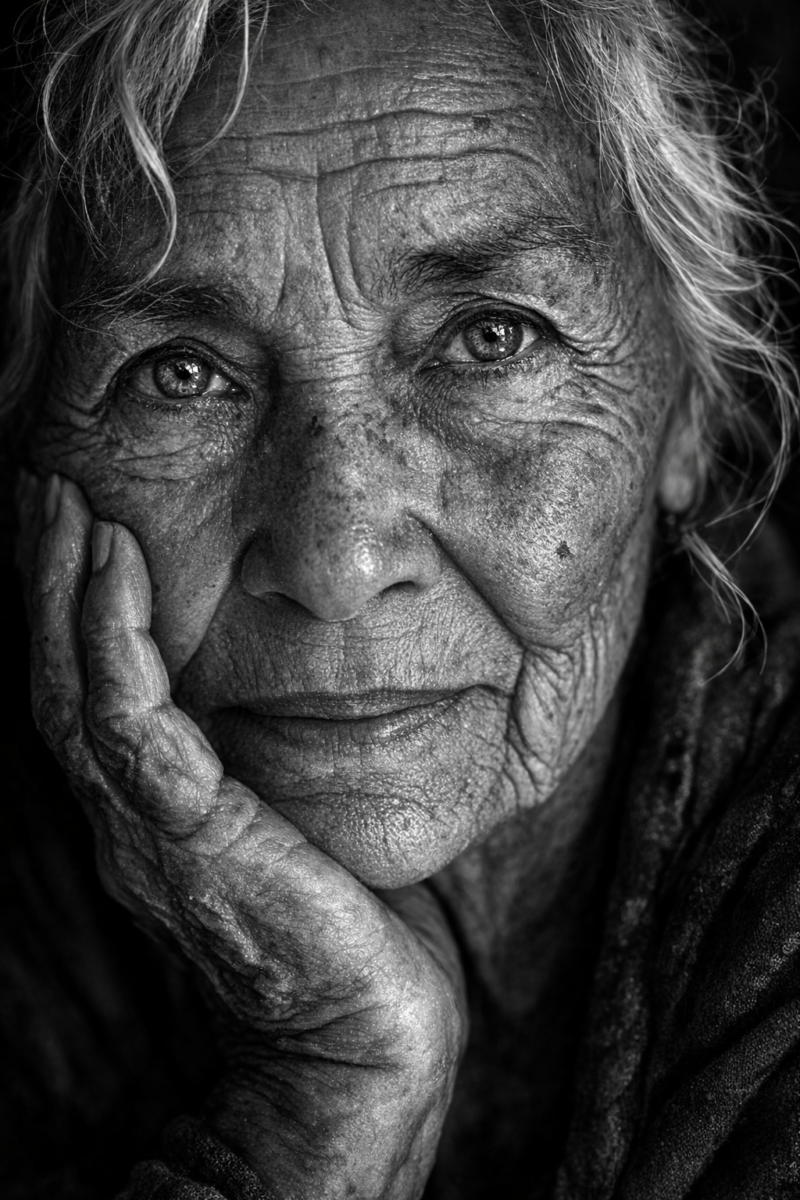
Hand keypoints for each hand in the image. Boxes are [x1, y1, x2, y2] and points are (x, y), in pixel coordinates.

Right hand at [26, 473, 466, 1198]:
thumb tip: (292, 696)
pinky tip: (117, 562)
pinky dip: (114, 636)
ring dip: (68, 584)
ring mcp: (148, 827)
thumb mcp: (299, 824)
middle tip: (44, 480)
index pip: (92, 687)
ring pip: (78, 685)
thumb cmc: (345, 929)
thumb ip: (268, 766)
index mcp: (153, 808)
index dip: (76, 603)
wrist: (362, 1039)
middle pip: (62, 675)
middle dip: (51, 574)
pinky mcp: (189, 836)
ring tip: (65, 498)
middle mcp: (130, 814)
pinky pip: (130, 721)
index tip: (80, 516)